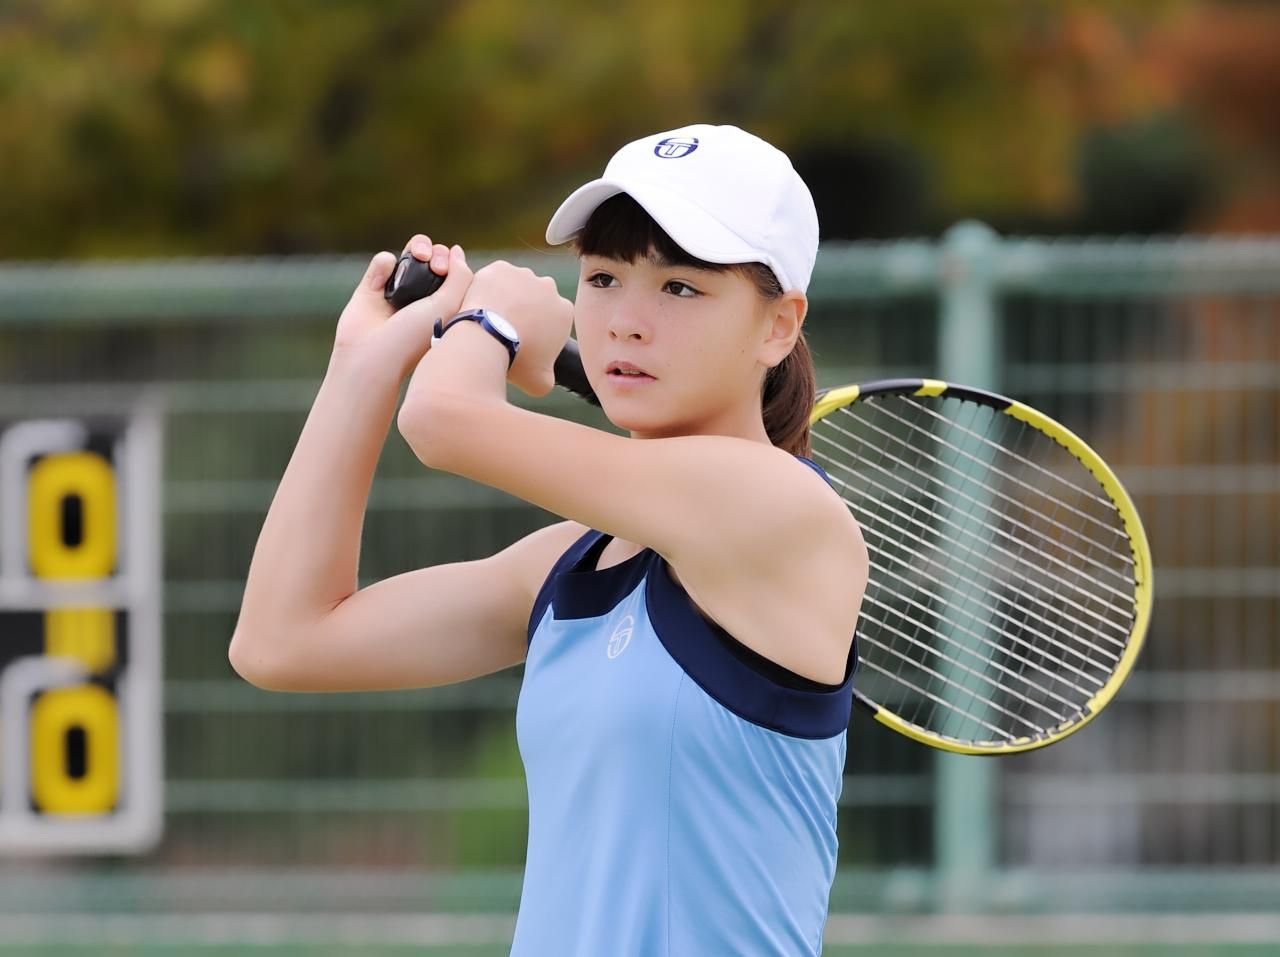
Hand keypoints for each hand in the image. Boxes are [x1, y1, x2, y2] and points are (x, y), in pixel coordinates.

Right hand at [330, 235, 472, 380]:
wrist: (372, 355)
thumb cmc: (414, 338)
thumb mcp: (448, 307)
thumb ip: (460, 276)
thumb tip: (457, 251)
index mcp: (445, 305)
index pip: (455, 272)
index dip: (454, 264)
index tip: (446, 272)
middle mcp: (423, 297)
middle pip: (434, 258)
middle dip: (436, 253)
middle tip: (434, 265)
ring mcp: (398, 291)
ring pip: (411, 254)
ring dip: (417, 247)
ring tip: (418, 256)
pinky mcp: (373, 287)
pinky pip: (384, 261)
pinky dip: (385, 264)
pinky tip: (384, 283)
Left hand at [460, 261, 573, 396]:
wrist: (487, 339)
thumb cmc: (516, 360)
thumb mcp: (541, 382)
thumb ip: (548, 378)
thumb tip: (545, 379)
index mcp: (564, 311)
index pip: (555, 318)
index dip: (541, 330)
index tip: (526, 341)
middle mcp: (549, 287)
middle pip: (537, 299)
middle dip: (527, 311)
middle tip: (508, 330)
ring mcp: (523, 274)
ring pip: (516, 286)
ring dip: (508, 298)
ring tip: (491, 318)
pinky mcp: (499, 268)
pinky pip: (495, 278)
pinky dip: (489, 289)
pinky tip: (482, 305)